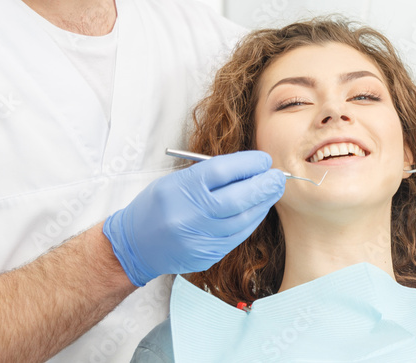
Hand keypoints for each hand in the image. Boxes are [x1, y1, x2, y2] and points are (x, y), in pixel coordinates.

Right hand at [103, 150, 285, 285]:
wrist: (136, 244)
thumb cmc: (159, 205)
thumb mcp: (177, 180)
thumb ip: (211, 174)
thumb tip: (250, 167)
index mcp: (180, 189)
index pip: (222, 171)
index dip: (249, 164)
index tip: (264, 160)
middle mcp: (189, 215)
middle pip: (237, 198)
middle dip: (264, 186)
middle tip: (279, 177)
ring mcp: (198, 239)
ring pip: (242, 220)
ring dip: (262, 204)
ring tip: (272, 191)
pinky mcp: (206, 256)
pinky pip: (237, 236)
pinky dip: (251, 221)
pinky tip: (258, 210)